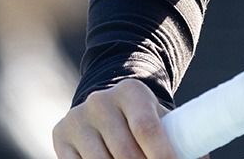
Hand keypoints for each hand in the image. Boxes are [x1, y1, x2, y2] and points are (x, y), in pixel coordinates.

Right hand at [53, 78, 187, 158]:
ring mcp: (77, 118)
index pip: (147, 129)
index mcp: (131, 91)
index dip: (162, 155)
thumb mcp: (162, 120)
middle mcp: (100, 101)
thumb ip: (183, 138)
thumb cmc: (143, 119)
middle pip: (125, 153)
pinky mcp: (60, 136)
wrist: (104, 108)